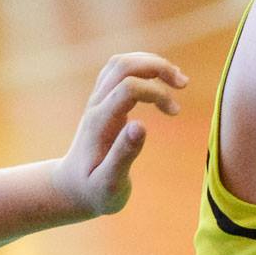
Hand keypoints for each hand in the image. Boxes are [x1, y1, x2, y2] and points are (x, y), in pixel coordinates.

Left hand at [50, 52, 186, 217]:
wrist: (72, 188)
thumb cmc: (94, 191)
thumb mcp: (110, 183)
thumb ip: (124, 155)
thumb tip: (141, 125)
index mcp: (100, 123)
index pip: (128, 88)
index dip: (156, 92)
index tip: (175, 113)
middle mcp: (96, 105)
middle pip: (124, 65)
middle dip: (157, 67)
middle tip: (183, 83)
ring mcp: (96, 100)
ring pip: (121, 63)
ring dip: (152, 64)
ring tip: (178, 81)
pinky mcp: (101, 101)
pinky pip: (119, 71)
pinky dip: (143, 69)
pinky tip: (161, 83)